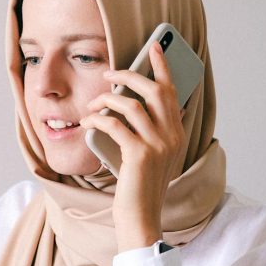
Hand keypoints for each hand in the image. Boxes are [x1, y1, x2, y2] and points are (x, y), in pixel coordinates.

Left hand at [80, 41, 185, 251]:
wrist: (141, 218)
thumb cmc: (140, 188)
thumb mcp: (154, 157)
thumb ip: (154, 133)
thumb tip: (140, 107)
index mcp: (177, 134)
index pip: (172, 92)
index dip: (162, 67)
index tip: (153, 47)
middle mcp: (172, 136)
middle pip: (154, 91)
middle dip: (130, 76)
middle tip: (110, 74)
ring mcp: (158, 145)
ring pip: (132, 105)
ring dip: (107, 99)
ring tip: (93, 104)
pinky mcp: (139, 155)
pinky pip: (115, 125)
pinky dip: (99, 119)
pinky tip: (88, 122)